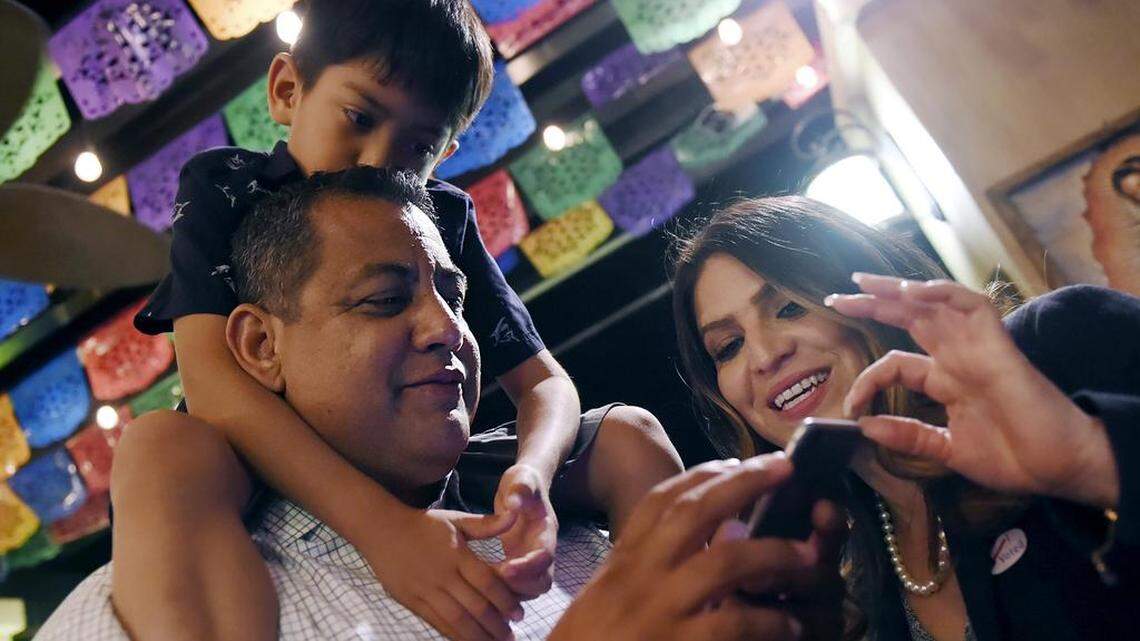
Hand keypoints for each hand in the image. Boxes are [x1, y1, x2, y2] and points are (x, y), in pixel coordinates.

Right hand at [362, 507, 524, 640]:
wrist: (381, 530)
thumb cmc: (423, 525)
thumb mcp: (456, 519)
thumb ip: (487, 524)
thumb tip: (514, 514)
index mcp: (456, 554)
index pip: (486, 582)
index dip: (505, 601)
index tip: (519, 614)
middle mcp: (442, 574)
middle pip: (474, 606)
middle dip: (496, 625)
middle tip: (511, 636)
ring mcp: (425, 590)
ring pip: (456, 619)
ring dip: (478, 635)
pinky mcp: (412, 601)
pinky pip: (436, 622)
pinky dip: (454, 634)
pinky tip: (468, 640)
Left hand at [493, 464, 556, 598]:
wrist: (520, 490)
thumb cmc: (522, 483)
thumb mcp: (521, 479)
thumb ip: (520, 489)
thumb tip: (513, 504)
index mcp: (546, 532)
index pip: (545, 556)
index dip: (528, 566)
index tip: (506, 569)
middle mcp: (540, 552)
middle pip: (540, 583)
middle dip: (518, 587)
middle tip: (490, 582)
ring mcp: (528, 562)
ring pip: (525, 591)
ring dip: (505, 594)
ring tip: (480, 584)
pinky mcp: (515, 567)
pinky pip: (509, 589)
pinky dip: (495, 591)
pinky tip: (474, 581)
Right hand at [548, 455, 845, 640]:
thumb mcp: (609, 595)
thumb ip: (648, 565)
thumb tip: (714, 538)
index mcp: (624, 559)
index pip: (660, 499)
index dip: (702, 475)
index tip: (735, 462)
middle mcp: (640, 574)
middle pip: (696, 511)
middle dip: (744, 482)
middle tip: (785, 467)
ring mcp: (659, 609)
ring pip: (727, 563)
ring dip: (775, 554)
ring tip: (810, 556)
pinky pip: (735, 624)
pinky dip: (769, 620)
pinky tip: (790, 624)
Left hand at [828, 274, 1119, 506]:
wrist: (1059, 467)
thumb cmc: (1013, 459)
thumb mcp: (947, 449)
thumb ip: (908, 436)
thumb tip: (865, 426)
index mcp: (946, 381)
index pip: (895, 365)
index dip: (868, 381)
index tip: (851, 408)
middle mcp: (957, 358)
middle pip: (908, 319)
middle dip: (872, 304)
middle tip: (835, 297)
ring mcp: (976, 347)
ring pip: (932, 304)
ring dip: (897, 290)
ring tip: (863, 283)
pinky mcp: (997, 343)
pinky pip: (970, 304)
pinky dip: (942, 293)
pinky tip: (912, 293)